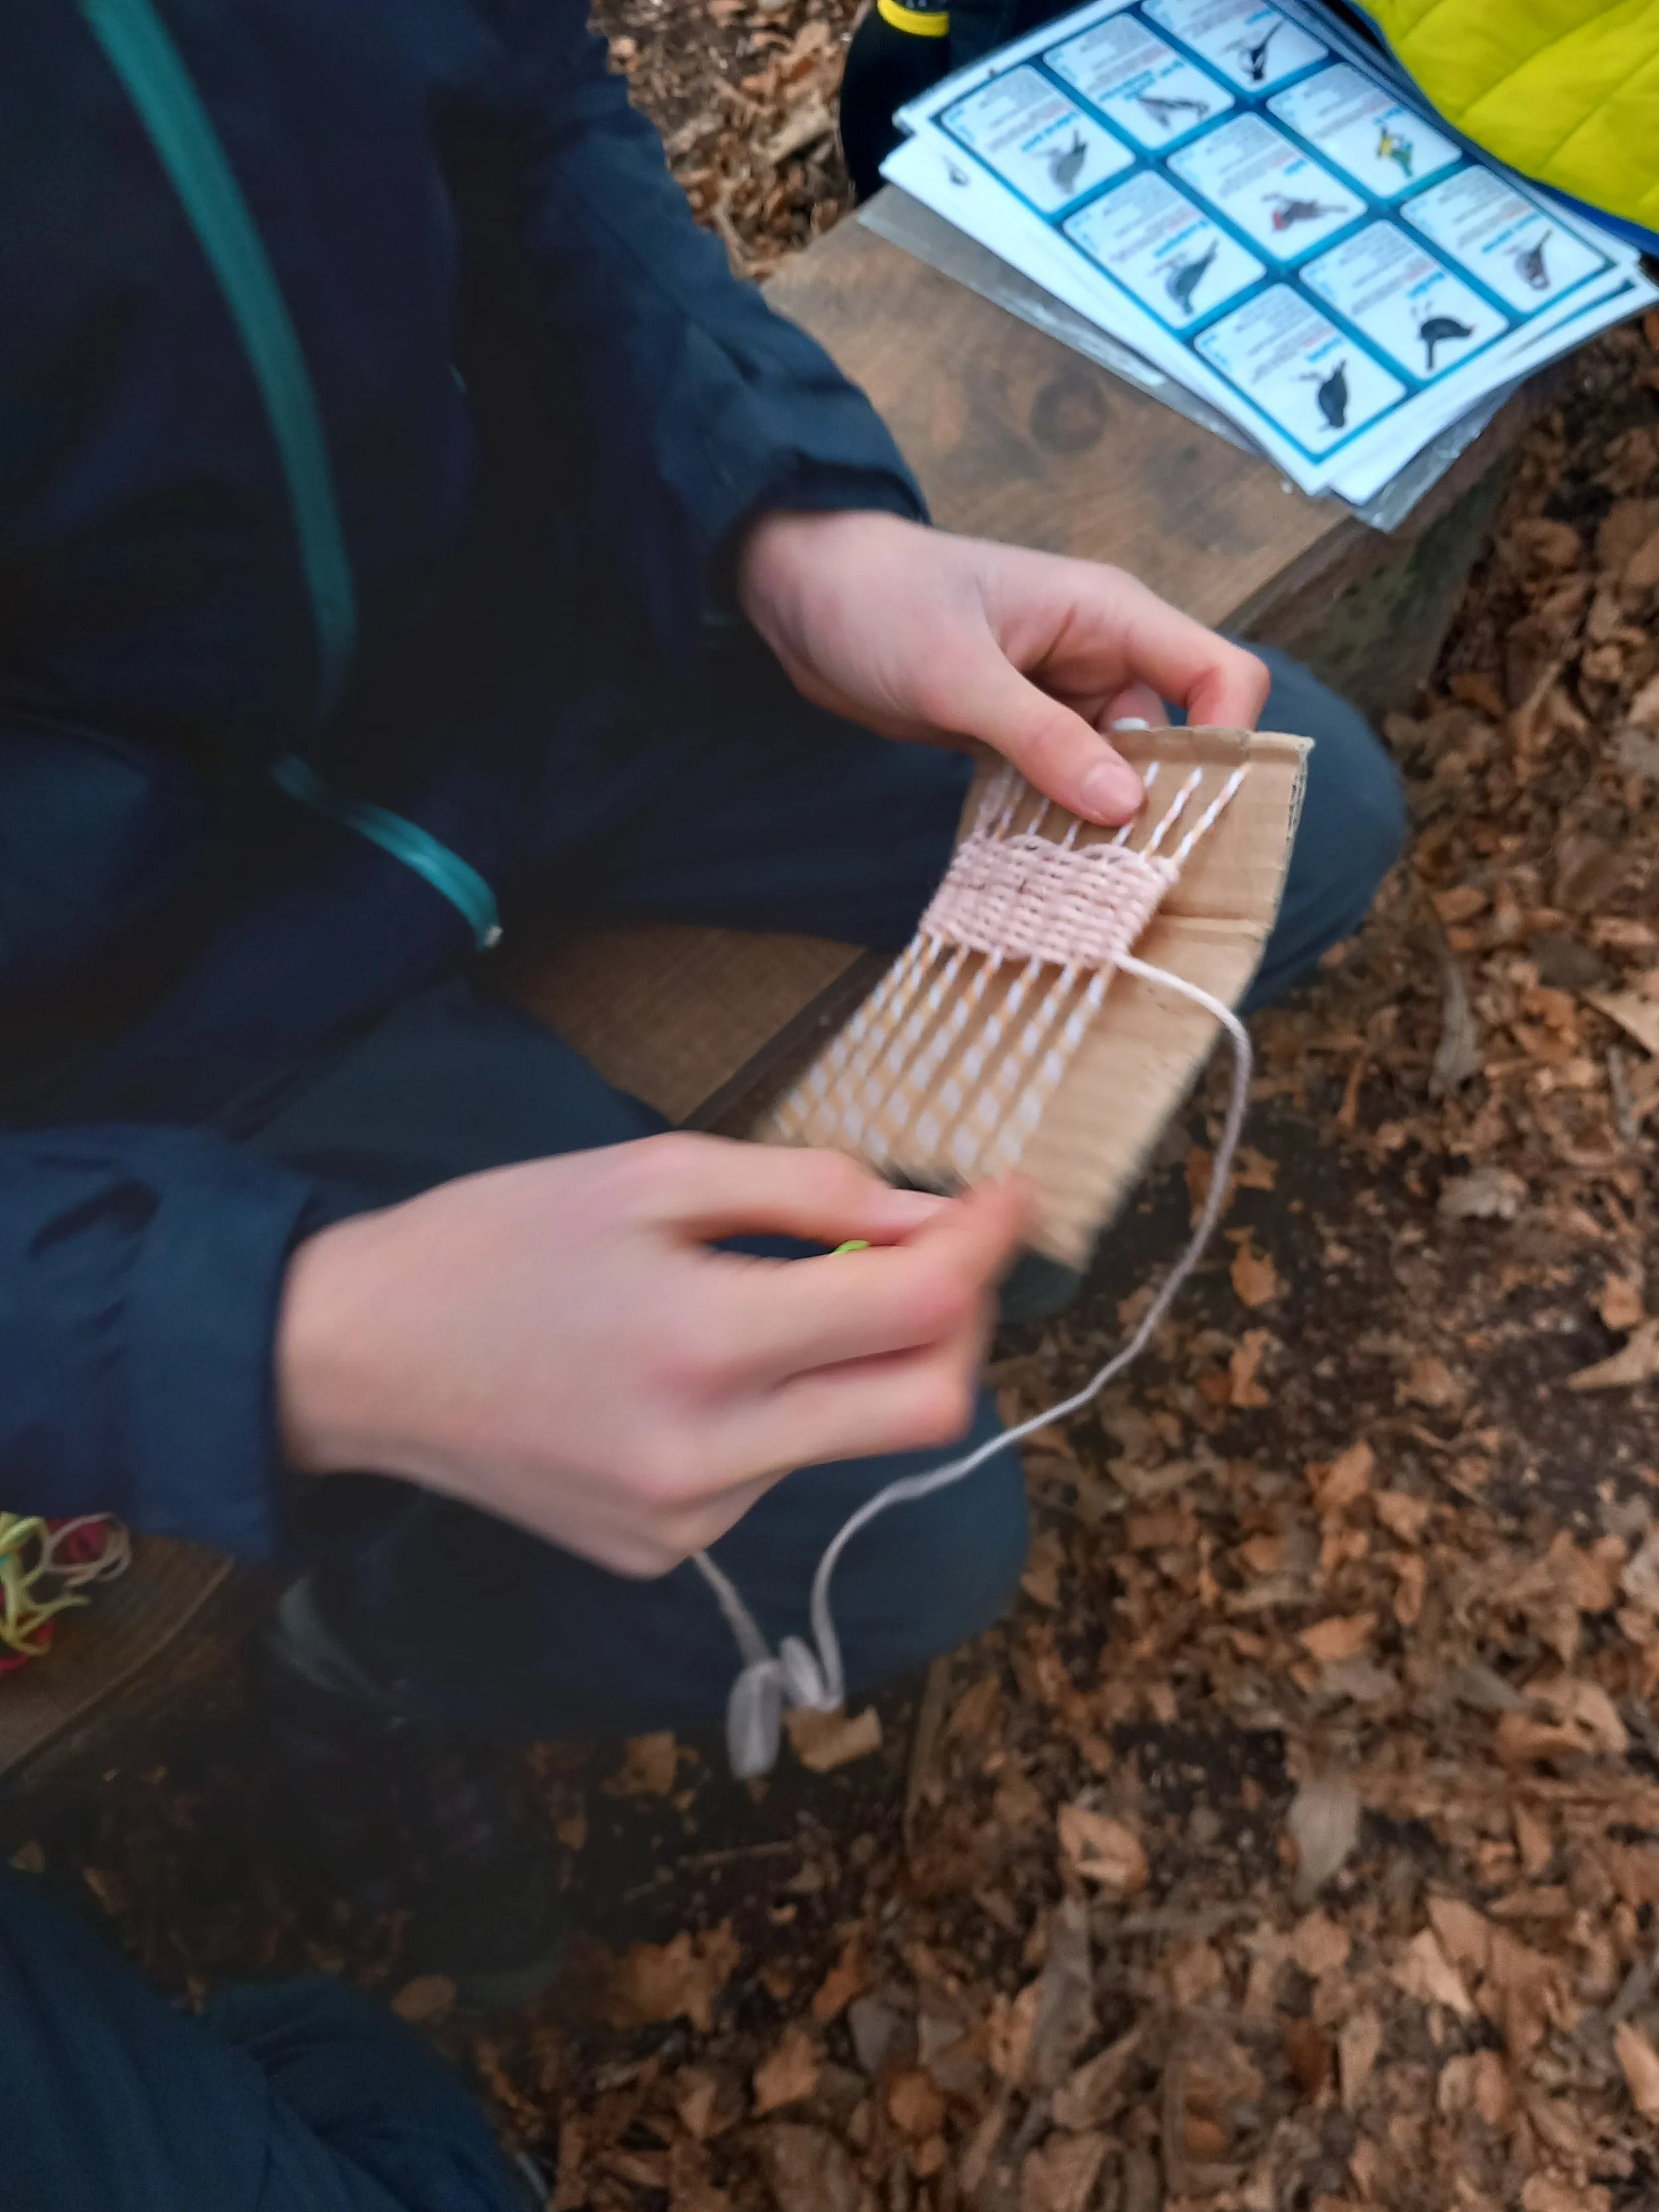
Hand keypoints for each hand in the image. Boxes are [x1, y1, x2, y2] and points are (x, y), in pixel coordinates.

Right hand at [276, 1135, 1027, 1575]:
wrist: (360, 1359)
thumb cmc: (500, 1239)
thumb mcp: (652, 1173)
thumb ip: (809, 1191)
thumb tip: (936, 1217)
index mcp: (703, 1342)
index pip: (918, 1313)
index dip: (985, 1246)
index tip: (1007, 1196)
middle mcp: (708, 1457)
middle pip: (926, 1411)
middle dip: (957, 1325)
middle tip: (930, 1255)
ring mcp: (689, 1524)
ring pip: (849, 1441)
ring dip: (857, 1364)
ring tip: (780, 1297)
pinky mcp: (666, 1554)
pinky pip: (776, 1475)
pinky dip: (782, 1411)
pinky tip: (703, 1368)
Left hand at [737, 510, 1268, 824]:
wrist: (798, 594)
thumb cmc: (878, 602)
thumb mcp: (957, 674)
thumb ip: (1041, 738)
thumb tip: (1124, 805)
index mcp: (1109, 616)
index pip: (1219, 674)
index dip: (1227, 742)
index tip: (1195, 813)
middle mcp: (1098, 658)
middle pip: (1174, 742)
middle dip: (1158, 807)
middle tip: (1129, 877)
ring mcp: (1058, 700)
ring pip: (1115, 777)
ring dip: (1099, 828)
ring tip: (1079, 885)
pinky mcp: (1018, 735)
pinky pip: (1062, 788)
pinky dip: (1056, 824)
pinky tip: (1040, 868)